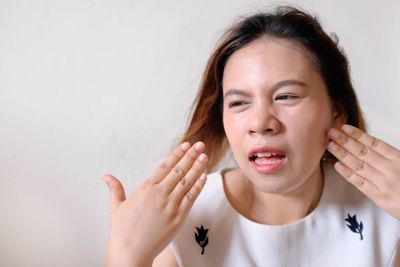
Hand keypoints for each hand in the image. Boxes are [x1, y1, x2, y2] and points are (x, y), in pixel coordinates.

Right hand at [103, 142, 207, 266]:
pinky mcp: (179, 218)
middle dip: (191, 156)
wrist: (130, 252)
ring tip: (204, 156)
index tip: (185, 145)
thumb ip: (115, 188)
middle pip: (179, 170)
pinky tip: (203, 177)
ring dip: (197, 168)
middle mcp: (160, 194)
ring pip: (187, 182)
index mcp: (146, 189)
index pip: (165, 166)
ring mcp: (171, 206)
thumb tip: (106, 176)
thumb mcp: (116, 206)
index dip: (176, 154)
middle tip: (200, 145)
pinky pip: (191, 198)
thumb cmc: (122, 231)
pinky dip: (198, 187)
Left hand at [327, 124, 399, 219]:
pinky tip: (337, 165)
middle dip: (345, 141)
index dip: (358, 135)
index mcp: (399, 158)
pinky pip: (360, 183)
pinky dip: (348, 174)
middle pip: (363, 152)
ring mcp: (384, 183)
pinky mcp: (379, 197)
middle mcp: (391, 169)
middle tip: (330, 132)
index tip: (345, 127)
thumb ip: (393, 156)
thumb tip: (373, 146)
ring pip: (359, 165)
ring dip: (342, 154)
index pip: (375, 143)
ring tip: (330, 145)